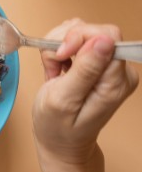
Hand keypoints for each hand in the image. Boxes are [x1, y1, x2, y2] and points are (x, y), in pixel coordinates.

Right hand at [32, 19, 137, 171]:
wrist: (60, 141)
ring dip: (59, 45)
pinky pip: (78, 37)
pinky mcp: (98, 61)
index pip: (106, 36)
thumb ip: (85, 70)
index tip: (60, 55)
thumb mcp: (64, 100)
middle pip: (93, 30)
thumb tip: (104, 41)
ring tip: (54, 69)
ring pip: (82, 30)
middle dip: (64, 42)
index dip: (78, 38)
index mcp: (116, 81)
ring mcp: (109, 65)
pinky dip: (61, 47)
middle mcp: (119, 70)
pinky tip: (57, 65)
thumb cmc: (58, 126)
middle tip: (53, 66)